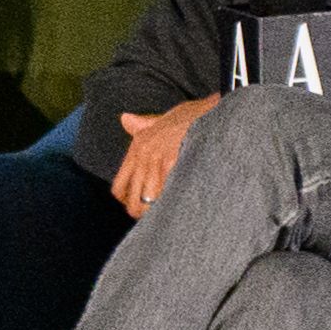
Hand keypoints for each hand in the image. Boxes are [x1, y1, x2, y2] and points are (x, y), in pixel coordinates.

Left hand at [112, 93, 218, 218]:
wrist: (210, 111)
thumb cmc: (189, 116)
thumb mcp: (161, 118)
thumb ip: (142, 124)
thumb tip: (125, 119)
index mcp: (137, 147)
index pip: (119, 187)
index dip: (126, 202)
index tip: (136, 207)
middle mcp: (143, 156)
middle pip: (134, 201)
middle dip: (143, 213)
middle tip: (154, 218)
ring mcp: (157, 162)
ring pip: (149, 202)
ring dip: (158, 213)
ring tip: (168, 217)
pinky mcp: (173, 165)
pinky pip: (167, 194)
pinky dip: (172, 204)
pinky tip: (180, 208)